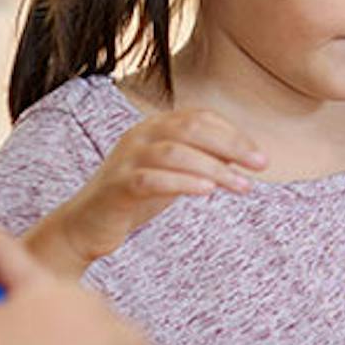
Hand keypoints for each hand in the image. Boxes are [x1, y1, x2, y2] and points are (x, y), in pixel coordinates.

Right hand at [34, 109, 266, 271]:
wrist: (84, 226)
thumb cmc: (133, 198)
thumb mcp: (172, 173)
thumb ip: (201, 159)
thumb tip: (244, 154)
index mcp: (153, 127)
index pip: (200, 118)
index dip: (234, 134)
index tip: (260, 157)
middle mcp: (139, 136)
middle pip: (191, 128)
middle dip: (231, 145)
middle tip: (260, 165)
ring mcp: (126, 160)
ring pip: (175, 153)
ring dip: (215, 168)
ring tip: (242, 186)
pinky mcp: (117, 186)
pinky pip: (153, 179)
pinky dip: (183, 183)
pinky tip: (207, 192)